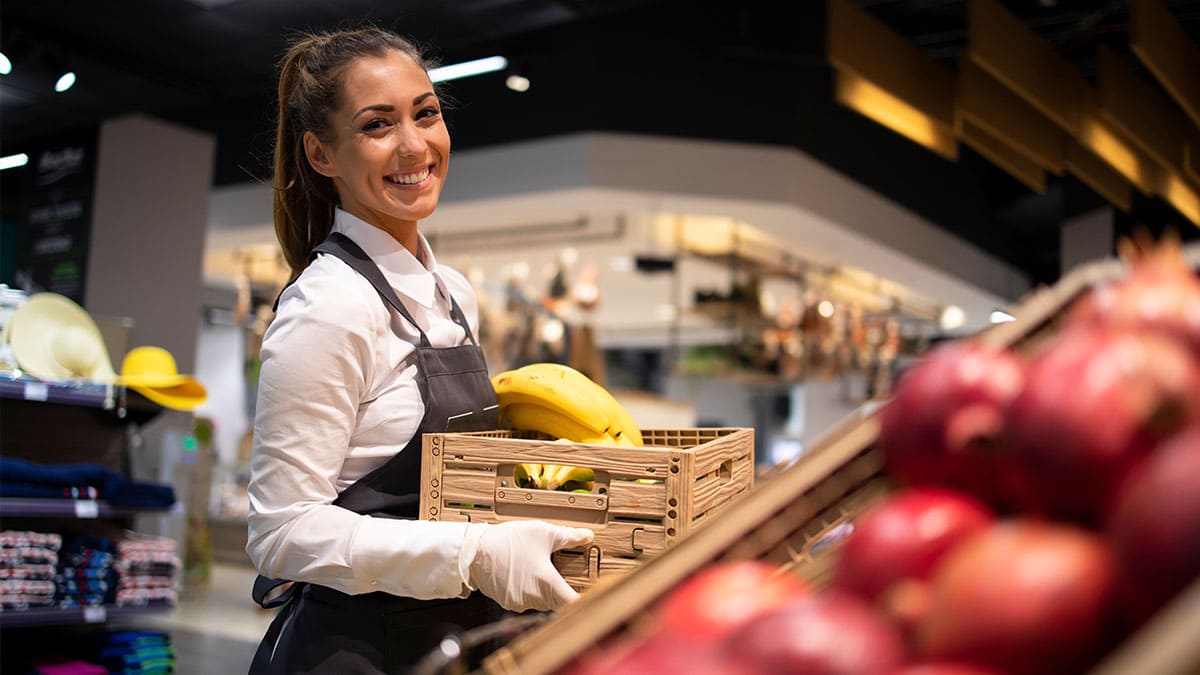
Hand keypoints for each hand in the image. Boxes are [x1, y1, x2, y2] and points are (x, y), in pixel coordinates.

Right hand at [467, 520, 593, 611]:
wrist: (474, 551)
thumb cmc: (507, 541)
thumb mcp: (542, 532)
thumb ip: (568, 536)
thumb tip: (587, 536)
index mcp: (546, 583)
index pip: (573, 604)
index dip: (586, 602)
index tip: (591, 596)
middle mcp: (534, 598)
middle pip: (558, 602)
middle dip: (564, 590)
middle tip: (566, 575)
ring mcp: (520, 603)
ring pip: (542, 601)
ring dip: (545, 589)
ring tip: (540, 569)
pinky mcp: (509, 603)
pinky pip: (527, 600)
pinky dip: (530, 590)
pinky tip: (525, 574)